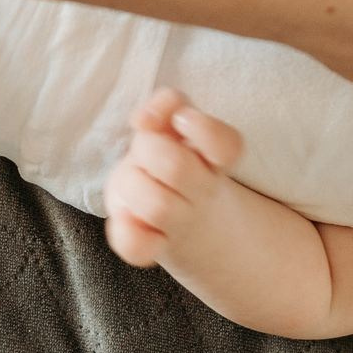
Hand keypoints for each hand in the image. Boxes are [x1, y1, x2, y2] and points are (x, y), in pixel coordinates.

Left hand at [104, 89, 245, 267]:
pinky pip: (138, 247)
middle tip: (145, 152)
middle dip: (148, 148)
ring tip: (134, 182)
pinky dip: (125, 231)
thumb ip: (165, 106)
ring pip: (157, 206)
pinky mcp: (153, 247)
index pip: (227, 146)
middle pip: (177, 168)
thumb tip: (144, 118)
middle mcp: (203, 192)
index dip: (202, 128)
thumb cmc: (171, 162)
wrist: (184, 223)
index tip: (180, 121)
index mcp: (213, 160)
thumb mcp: (173, 127)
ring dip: (132, 184)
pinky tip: (126, 217)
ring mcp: (180, 223)